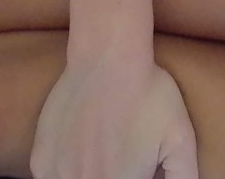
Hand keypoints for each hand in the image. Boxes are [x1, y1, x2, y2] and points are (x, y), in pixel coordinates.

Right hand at [31, 57, 198, 178]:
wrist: (109, 59)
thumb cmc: (149, 96)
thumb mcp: (180, 140)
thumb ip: (184, 176)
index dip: (135, 176)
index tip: (138, 167)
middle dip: (113, 173)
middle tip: (121, 154)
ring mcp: (57, 174)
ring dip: (88, 173)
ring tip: (103, 149)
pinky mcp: (40, 159)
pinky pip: (51, 177)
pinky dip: (65, 170)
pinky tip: (81, 149)